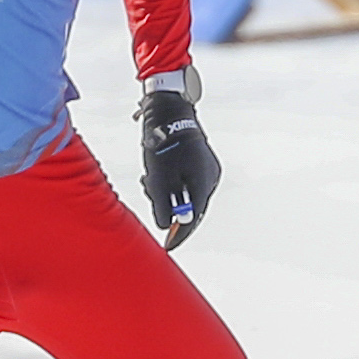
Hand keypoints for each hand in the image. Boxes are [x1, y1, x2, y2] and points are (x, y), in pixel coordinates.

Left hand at [136, 75, 219, 249]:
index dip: (179, 235)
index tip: (168, 247)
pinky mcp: (199, 159)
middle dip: (168, 207)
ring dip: (167, 192)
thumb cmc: (162, 145)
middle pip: (190, 205)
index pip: (193, 218)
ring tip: (149, 179)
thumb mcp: (158, 180)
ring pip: (186, 191)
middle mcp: (209, 177)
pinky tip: (156, 172)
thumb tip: (164, 225)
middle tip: (151, 199)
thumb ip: (162, 205)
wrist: (168, 110)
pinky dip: (171, 182)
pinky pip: (186, 179)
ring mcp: (206, 167)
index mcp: (202, 183)